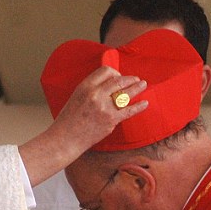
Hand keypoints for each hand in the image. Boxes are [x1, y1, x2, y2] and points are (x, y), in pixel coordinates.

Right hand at [18, 67, 146, 185]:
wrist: (66, 138)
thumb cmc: (69, 120)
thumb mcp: (76, 97)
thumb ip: (91, 90)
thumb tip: (108, 85)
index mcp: (85, 87)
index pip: (105, 71)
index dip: (115, 72)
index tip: (118, 76)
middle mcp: (95, 94)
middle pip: (118, 80)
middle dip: (129, 79)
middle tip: (135, 80)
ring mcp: (104, 107)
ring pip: (126, 93)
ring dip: (137, 88)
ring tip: (143, 85)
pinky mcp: (111, 120)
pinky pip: (129, 111)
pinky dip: (139, 106)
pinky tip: (144, 103)